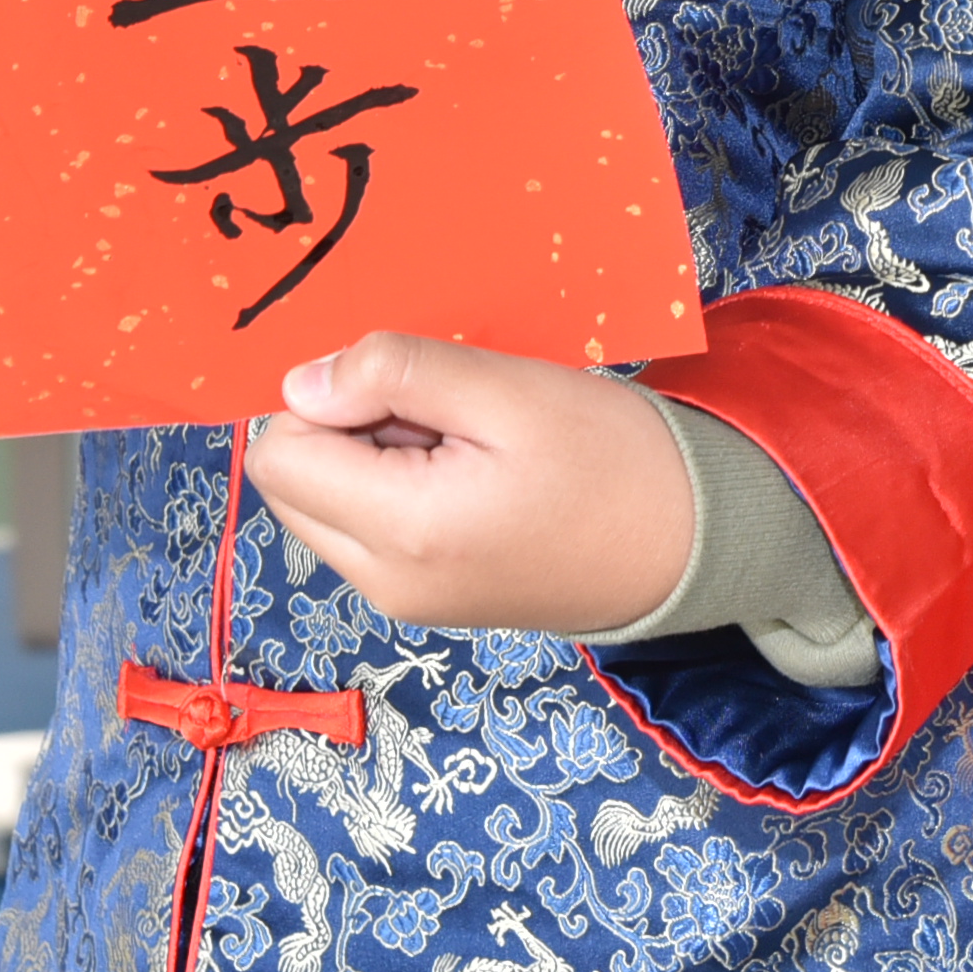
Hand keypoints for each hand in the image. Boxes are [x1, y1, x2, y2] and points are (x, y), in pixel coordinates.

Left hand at [247, 334, 694, 635]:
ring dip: (372, 455)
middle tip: (442, 409)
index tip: (406, 382)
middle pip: (293, 484)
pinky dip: (399, 485)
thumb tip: (301, 383)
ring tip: (466, 440)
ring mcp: (404, 598)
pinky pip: (369, 528)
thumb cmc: (613, 460)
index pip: (279, 453)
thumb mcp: (508, 390)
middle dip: (345, 428)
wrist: (693, 543)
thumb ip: (395, 373)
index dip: (327, 396)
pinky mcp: (427, 598)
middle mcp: (384, 581)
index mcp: (401, 532)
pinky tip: (473, 469)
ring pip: (326, 504)